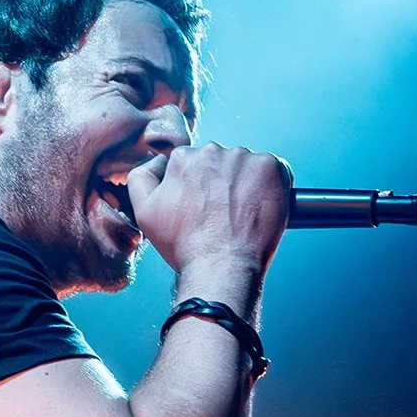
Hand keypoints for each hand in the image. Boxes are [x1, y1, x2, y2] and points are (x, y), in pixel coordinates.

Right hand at [127, 144, 290, 282]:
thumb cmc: (185, 246)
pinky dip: (271, 186)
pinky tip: (260, 208)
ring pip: (246, 165)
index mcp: (182, 158)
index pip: (194, 163)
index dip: (200, 187)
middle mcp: (212, 151)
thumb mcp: (145, 213)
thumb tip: (157, 162)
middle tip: (223, 214)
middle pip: (221, 161)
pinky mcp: (270, 167)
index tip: (204, 207)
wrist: (221, 266)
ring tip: (241, 214)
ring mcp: (243, 157)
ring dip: (246, 184)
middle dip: (223, 183)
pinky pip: (274, 169)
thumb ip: (141, 178)